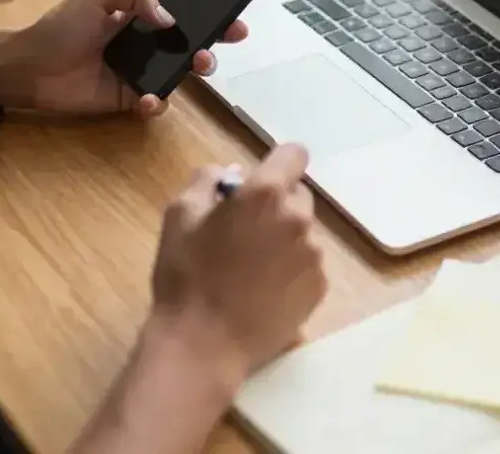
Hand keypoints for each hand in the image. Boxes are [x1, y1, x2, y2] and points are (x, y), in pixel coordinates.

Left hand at [0, 0, 248, 116]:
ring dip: (194, 69)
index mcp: (139, 12)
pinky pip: (155, 101)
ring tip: (197, 67)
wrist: (29, 68)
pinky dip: (157, 102)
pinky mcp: (129, 98)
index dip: (209, 13)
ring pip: (179, 72)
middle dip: (212, 42)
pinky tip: (147, 99)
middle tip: (224, 43)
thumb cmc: (61, 26)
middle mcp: (145, 41)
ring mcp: (139, 70)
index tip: (232, 18)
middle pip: (189, 41)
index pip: (182, 10)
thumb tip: (170, 19)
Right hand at [149, 144, 326, 373]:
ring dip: (285, 239)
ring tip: (252, 268)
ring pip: (304, 232)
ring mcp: (314, 255)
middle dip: (277, 204)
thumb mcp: (180, 216)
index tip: (261, 180)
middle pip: (298, 195)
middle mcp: (299, 218)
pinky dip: (292, 270)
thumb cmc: (186, 276)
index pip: (293, 154)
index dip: (278, 162)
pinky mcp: (319, 287)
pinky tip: (264, 290)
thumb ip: (207, 180)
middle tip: (246, 231)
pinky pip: (309, 265)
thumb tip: (230, 174)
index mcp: (265, 194)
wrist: (203, 344)